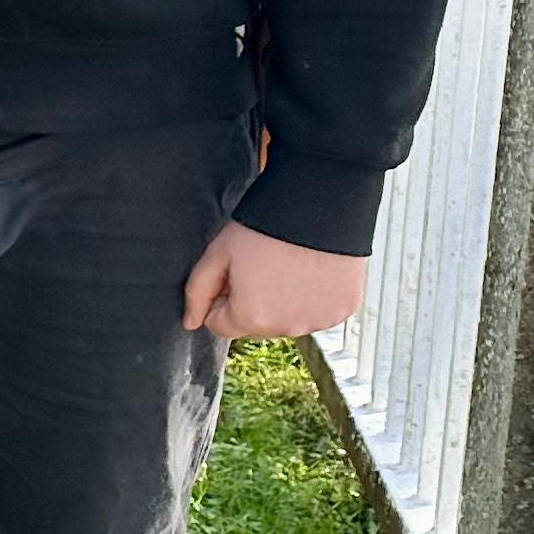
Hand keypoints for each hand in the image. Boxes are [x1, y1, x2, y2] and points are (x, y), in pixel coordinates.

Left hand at [182, 219, 366, 338]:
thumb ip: (197, 292)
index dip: (220, 298)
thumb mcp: (218, 255)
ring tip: (288, 266)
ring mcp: (318, 321)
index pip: (220, 325)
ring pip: (287, 321)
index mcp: (252, 317)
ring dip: (283, 303)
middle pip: (255, 326)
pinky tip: (311, 271)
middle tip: (262, 267)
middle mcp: (287, 327)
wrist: (319, 206)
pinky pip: (317, 313)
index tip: (233, 274)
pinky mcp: (343, 310)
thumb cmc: (266, 228)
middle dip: (251, 303)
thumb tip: (190, 322)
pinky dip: (312, 299)